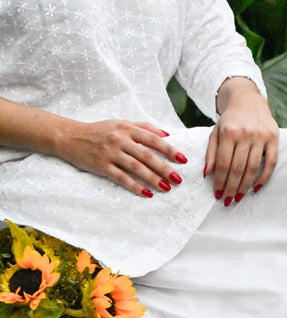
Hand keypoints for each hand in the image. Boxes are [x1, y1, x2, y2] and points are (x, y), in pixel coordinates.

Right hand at [56, 120, 186, 196]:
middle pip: (147, 155)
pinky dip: (135, 186)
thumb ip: (144, 128)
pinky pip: (122, 178)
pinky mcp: (102, 166)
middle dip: (164, 168)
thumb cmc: (99, 131)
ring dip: (153, 178)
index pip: (153, 140)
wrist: (70, 137)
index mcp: (127, 128)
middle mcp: (120, 139)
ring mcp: (110, 153)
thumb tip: (166, 135)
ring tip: (166, 188)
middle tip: (178, 179)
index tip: (182, 160)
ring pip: (136, 167)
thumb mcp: (121, 123)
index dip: (169, 150)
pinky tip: (147, 193)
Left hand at [204, 78, 278, 205]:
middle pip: (237, 168)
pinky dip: (264, 177)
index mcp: (229, 132)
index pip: (224, 163)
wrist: (248, 99)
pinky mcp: (274, 137)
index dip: (220, 181)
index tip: (217, 194)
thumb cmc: (229, 120)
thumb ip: (211, 153)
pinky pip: (271, 162)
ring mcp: (261, 136)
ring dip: (245, 186)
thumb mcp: (216, 133)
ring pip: (253, 168)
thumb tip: (207, 174)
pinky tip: (256, 188)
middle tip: (228, 201)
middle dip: (231, 188)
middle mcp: (246, 133)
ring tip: (239, 197)